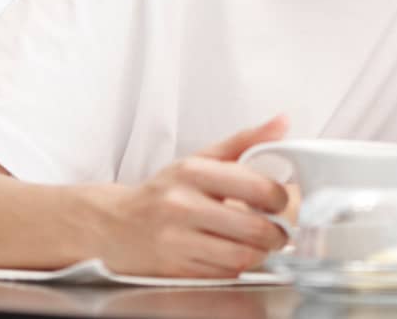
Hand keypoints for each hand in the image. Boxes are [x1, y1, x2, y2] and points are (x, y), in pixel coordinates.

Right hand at [92, 114, 291, 276]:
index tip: (281, 202)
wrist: (114, 225)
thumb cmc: (164, 192)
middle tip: (279, 232)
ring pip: (241, 256)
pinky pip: (223, 274)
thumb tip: (282, 123)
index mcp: (193, 172)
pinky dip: (238, 267)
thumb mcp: (199, 159)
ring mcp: (176, 240)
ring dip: (261, 254)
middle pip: (253, 228)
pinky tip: (235, 255)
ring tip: (262, 246)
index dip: (280, 199)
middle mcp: (182, 205)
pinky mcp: (175, 269)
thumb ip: (244, 141)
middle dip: (277, 234)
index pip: (256, 186)